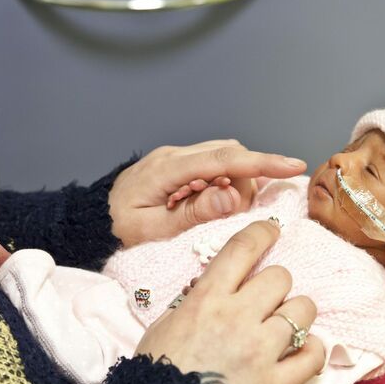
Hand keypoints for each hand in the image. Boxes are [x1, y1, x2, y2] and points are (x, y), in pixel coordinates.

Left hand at [109, 140, 305, 246]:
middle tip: (234, 211)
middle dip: (247, 178)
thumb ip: (193, 213)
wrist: (91, 217)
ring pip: (224, 157)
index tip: (293, 166)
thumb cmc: (117, 226)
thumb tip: (232, 196)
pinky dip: (224, 180)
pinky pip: (212, 164)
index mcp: (167, 169)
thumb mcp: (153, 229)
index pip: (224, 159)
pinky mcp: (177, 164)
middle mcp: (174, 156)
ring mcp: (175, 157)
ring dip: (235, 180)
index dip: (262, 162)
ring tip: (221, 209)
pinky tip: (216, 201)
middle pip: (229, 154)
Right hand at [135, 220, 324, 383]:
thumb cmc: (159, 372)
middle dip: (277, 284)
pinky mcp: (277, 381)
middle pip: (281, 277)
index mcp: (208, 299)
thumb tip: (210, 285)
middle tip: (268, 300)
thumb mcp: (164, 325)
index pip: (243, 249)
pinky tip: (302, 352)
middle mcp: (239, 316)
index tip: (272, 230)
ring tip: (287, 327)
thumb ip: (191, 301)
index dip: (263, 231)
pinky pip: (314, 354)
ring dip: (297, 314)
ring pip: (303, 310)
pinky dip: (313, 351)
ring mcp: (262, 349)